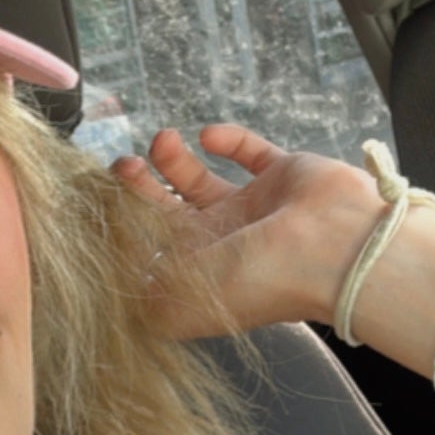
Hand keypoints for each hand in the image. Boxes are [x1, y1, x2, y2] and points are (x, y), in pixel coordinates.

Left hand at [112, 124, 386, 341]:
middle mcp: (223, 245)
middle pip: (168, 212)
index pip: (151, 251)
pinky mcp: (282, 175)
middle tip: (124, 165)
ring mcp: (253, 210)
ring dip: (174, 159)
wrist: (333, 248)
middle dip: (141, 188)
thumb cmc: (259, 278)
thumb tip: (108, 284)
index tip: (101, 199)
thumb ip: (138, 292)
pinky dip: (227, 140)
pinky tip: (210, 135)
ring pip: (200, 180)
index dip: (124, 226)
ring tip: (163, 141)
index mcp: (199, 276)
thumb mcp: (180, 299)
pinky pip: (249, 152)